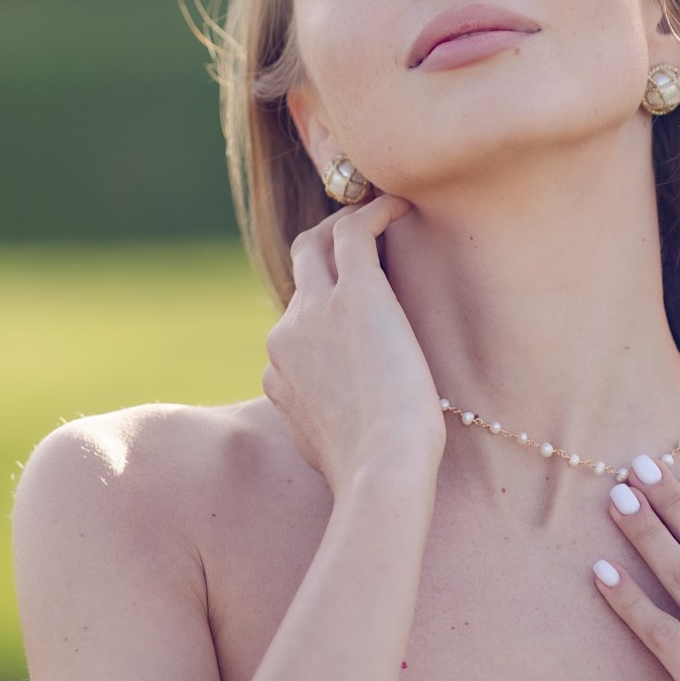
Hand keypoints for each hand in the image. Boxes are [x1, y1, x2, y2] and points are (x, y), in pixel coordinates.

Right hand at [260, 194, 441, 492]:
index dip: (325, 308)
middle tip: (360, 241)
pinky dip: (375, 211)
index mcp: (277, 372)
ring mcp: (314, 310)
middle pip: (297, 272)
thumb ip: (321, 425)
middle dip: (324, 250)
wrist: (381, 470)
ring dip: (344, 226)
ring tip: (382, 218)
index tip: (361, 306)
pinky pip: (354, 230)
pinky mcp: (354, 293)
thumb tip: (339, 427)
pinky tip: (402, 207)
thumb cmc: (370, 473)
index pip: (295, 324)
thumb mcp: (327, 451)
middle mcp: (285, 334)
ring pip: (316, 243)